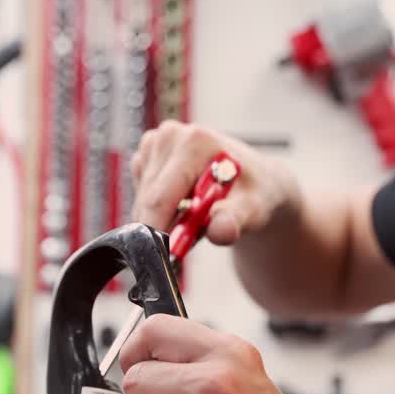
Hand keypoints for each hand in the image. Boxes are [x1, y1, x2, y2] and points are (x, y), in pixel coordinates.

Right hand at [131, 121, 299, 245]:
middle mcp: (171, 136)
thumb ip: (235, 219)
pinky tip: (182, 204)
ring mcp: (156, 142)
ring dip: (161, 218)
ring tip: (192, 218)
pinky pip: (140, 193)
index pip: (161, 197)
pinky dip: (158, 208)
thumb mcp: (252, 208)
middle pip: (147, 200)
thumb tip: (221, 231)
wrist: (253, 182)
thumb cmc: (254, 193)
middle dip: (161, 227)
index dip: (158, 231)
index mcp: (195, 142)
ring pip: (141, 200)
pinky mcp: (147, 153)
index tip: (163, 257)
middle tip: (186, 242)